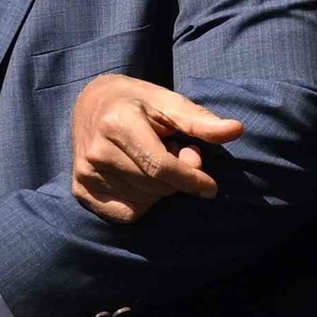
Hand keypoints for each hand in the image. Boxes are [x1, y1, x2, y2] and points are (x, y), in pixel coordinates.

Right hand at [70, 72, 242, 222]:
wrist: (91, 102)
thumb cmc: (137, 102)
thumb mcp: (169, 102)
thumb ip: (200, 121)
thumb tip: (236, 130)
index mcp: (118, 124)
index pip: (161, 167)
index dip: (191, 180)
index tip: (211, 187)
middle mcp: (97, 151)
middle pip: (155, 186)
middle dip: (178, 177)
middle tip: (176, 152)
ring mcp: (85, 172)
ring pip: (143, 201)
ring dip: (161, 188)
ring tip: (155, 160)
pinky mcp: (80, 188)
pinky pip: (126, 213)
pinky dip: (143, 202)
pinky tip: (142, 178)